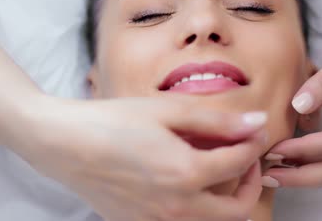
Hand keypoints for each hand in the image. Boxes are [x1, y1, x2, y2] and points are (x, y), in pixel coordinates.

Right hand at [16, 95, 267, 220]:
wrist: (64, 144)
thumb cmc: (113, 121)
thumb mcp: (167, 111)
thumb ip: (217, 121)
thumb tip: (258, 124)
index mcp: (186, 174)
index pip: (240, 164)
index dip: (254, 145)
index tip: (256, 131)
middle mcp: (176, 208)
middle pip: (237, 211)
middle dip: (250, 184)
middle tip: (245, 159)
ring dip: (225, 200)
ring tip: (215, 168)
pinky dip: (196, 206)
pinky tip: (184, 180)